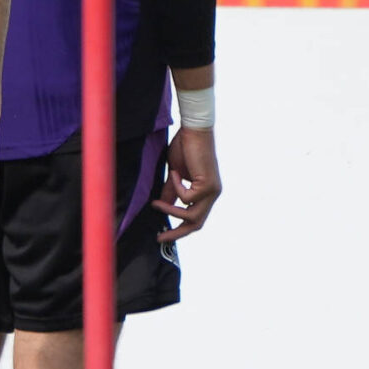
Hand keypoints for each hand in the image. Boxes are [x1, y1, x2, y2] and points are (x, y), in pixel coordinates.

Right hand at [151, 124, 221, 238]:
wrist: (194, 131)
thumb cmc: (184, 148)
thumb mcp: (175, 175)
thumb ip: (171, 191)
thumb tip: (162, 206)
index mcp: (206, 193)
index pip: (195, 218)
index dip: (180, 229)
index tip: (163, 234)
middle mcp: (212, 195)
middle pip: (197, 223)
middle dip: (178, 232)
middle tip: (161, 237)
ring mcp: (212, 191)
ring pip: (192, 215)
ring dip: (171, 210)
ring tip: (155, 203)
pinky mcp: (208, 186)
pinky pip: (187, 197)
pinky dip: (176, 186)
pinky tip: (174, 173)